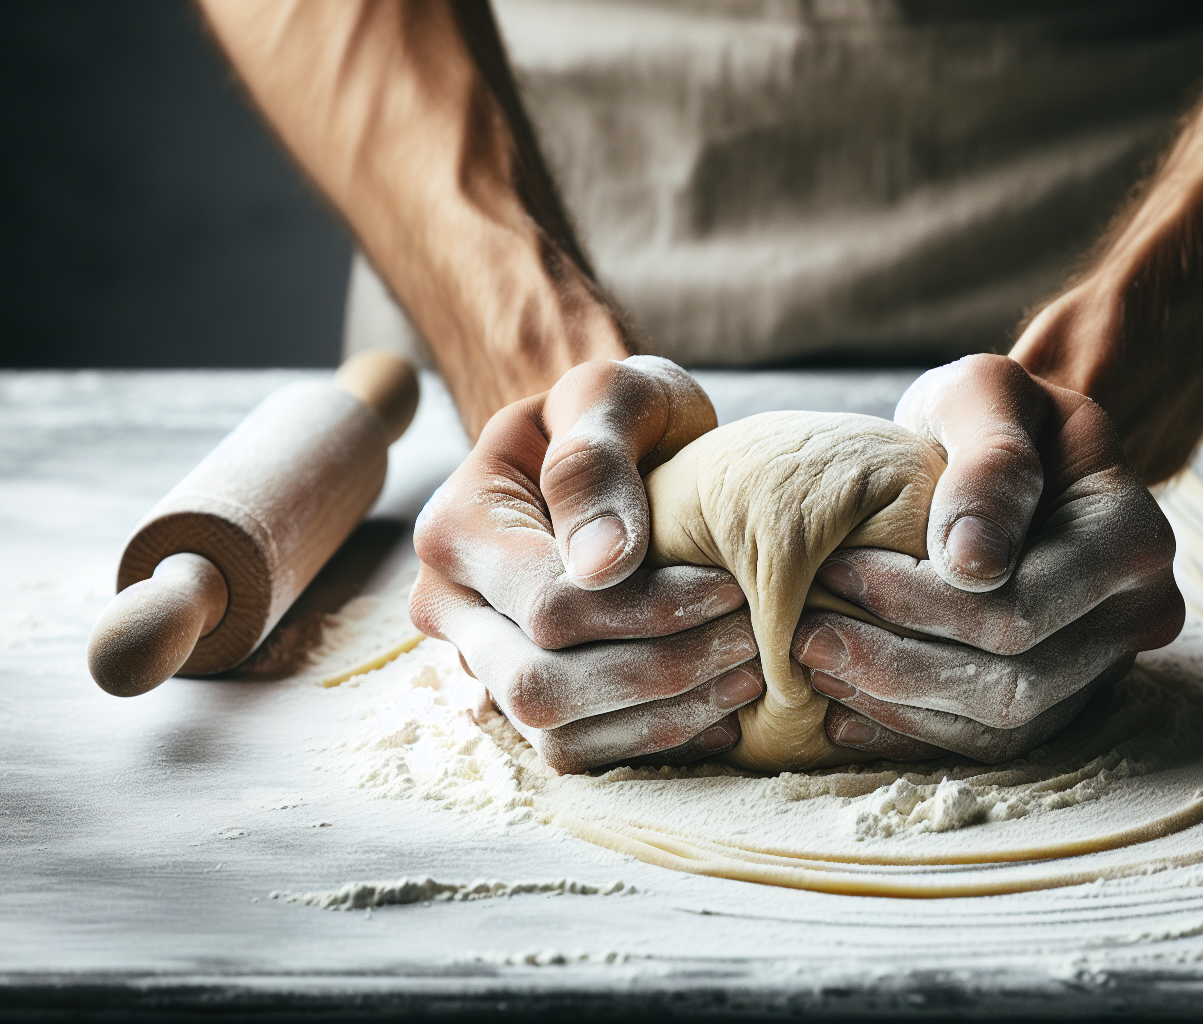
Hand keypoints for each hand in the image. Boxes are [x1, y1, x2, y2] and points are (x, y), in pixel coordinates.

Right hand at [410, 356, 766, 772]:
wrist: (616, 451)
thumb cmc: (618, 416)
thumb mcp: (612, 396)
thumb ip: (598, 459)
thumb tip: (601, 564)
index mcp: (456, 532)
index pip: (548, 608)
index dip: (649, 610)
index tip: (729, 586)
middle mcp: (452, 610)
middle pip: (541, 689)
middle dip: (660, 671)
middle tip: (750, 639)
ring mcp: (484, 665)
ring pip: (559, 737)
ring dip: (666, 716)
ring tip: (748, 672)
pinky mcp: (529, 704)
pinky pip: (583, 755)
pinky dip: (661, 742)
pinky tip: (723, 707)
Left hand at [794, 354, 1182, 762]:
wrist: (1009, 446)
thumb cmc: (989, 411)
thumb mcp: (986, 394)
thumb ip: (989, 462)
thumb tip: (974, 562)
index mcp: (1132, 535)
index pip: (1021, 606)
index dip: (918, 602)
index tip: (834, 568)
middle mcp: (1138, 611)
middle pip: (1017, 680)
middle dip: (898, 664)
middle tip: (806, 634)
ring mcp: (1107, 663)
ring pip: (1005, 724)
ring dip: (900, 706)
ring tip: (817, 666)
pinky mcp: (1067, 694)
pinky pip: (996, 743)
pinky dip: (916, 732)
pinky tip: (848, 710)